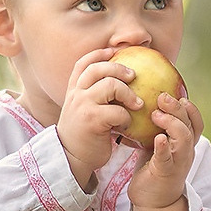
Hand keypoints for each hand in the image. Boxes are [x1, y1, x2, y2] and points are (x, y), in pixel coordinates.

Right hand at [56, 47, 138, 184]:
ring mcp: (83, 106)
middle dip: (120, 69)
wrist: (72, 158)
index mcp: (74, 89)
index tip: (116, 52)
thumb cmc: (84, 134)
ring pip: (110, 85)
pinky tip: (127, 125)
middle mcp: (76, 94)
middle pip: (99, 68)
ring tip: (138, 104)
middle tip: (134, 77)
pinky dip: (127, 117)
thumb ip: (94, 95)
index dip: (100, 54)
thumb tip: (120, 80)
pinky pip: (117, 110)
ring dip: (128, 94)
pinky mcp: (92, 120)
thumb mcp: (83, 110)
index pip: (83, 63)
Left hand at [127, 89, 203, 210]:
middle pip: (189, 125)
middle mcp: (186, 151)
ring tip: (157, 115)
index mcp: (185, 144)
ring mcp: (178, 162)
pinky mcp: (165, 173)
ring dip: (172, 123)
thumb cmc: (154, 169)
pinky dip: (163, 147)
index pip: (196, 122)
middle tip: (162, 97)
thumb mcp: (157, 144)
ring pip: (183, 138)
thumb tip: (142, 101)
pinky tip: (158, 138)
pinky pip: (167, 158)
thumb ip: (157, 128)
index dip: (190, 108)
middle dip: (178, 109)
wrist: (154, 201)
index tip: (178, 95)